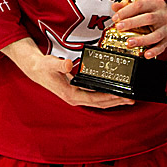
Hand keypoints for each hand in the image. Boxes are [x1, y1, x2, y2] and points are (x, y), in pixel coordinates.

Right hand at [1, 37, 132, 108]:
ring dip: (113, 100)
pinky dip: (106, 96)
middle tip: (132, 99)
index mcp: (71, 94)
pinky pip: (95, 96)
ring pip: (99, 101)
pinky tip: (114, 93)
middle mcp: (75, 97)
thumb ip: (59, 65)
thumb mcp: (50, 64)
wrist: (35, 69)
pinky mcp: (78, 91)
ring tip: (128, 99)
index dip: (109, 98)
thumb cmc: (43, 67)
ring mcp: (77, 96)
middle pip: (100, 103)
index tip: (121, 96)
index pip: (94, 99)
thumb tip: (69, 65)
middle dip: (116, 102)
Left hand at [111, 0, 166, 58]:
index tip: (116, 17)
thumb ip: (129, 5)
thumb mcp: (146, 5)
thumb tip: (115, 6)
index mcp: (156, 4)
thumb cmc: (157, 12)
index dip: (126, 11)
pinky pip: (161, 47)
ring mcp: (166, 29)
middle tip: (119, 27)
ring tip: (129, 42)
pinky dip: (154, 51)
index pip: (140, 5)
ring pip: (155, 35)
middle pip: (148, 19)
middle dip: (132, 23)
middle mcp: (163, 16)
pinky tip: (146, 54)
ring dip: (141, 40)